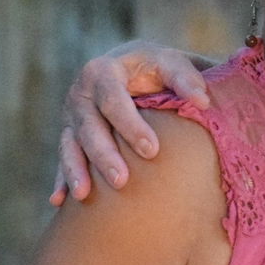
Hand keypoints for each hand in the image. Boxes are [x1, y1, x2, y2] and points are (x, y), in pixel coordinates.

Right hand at [53, 41, 211, 204]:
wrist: (134, 64)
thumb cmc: (157, 66)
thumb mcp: (171, 63)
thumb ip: (186, 79)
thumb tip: (203, 101)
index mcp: (103, 70)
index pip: (114, 101)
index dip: (131, 126)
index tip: (152, 150)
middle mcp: (81, 93)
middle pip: (89, 127)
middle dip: (104, 155)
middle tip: (122, 181)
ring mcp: (71, 114)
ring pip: (70, 145)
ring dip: (76, 171)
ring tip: (84, 195)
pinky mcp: (69, 132)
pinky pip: (64, 157)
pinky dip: (62, 178)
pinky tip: (60, 201)